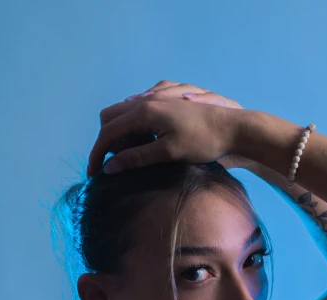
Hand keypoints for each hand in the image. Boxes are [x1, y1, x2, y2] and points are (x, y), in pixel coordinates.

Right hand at [87, 79, 244, 175]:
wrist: (233, 127)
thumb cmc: (203, 141)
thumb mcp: (168, 153)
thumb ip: (137, 158)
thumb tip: (110, 167)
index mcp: (143, 111)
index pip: (108, 132)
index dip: (97, 154)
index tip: (94, 174)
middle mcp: (146, 100)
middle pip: (110, 117)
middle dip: (107, 141)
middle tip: (116, 164)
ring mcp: (156, 98)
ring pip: (124, 114)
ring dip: (121, 134)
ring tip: (133, 156)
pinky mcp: (166, 102)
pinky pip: (138, 111)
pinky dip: (135, 127)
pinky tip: (148, 142)